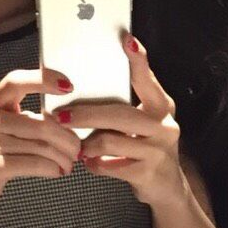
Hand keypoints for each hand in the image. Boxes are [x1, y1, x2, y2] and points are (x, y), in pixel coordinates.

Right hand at [0, 68, 81, 209]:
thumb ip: (28, 118)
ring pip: (40, 146)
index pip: (15, 82)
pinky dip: (52, 168)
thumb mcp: (4, 125)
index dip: (42, 79)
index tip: (69, 86)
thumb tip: (68, 121)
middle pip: (40, 124)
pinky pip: (33, 164)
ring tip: (71, 162)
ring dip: (62, 156)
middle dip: (66, 138)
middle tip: (78, 148)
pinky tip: (58, 171)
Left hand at [52, 31, 186, 207]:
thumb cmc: (146, 145)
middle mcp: (164, 125)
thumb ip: (124, 104)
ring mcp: (158, 151)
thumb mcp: (144, 120)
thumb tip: (84, 87)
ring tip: (78, 145)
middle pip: (119, 113)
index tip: (126, 40)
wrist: (166, 187)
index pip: (147, 78)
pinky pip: (109, 165)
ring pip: (110, 140)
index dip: (138, 59)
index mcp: (161, 105)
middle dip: (86, 114)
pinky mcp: (147, 173)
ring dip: (87, 144)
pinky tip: (89, 162)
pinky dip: (94, 164)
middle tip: (61, 115)